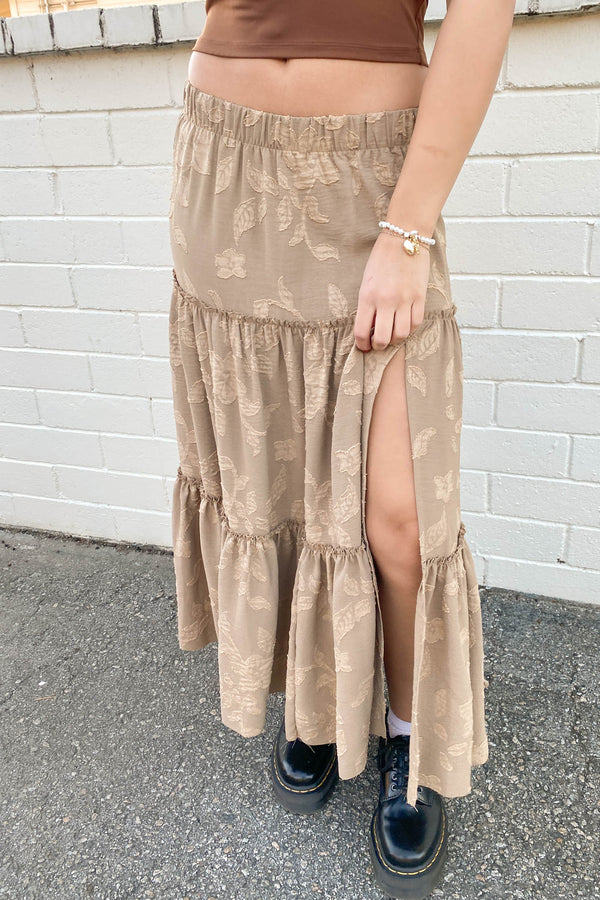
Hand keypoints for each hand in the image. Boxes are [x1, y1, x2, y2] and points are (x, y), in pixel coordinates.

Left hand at [354, 232, 430, 351]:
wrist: (404, 237)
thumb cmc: (381, 259)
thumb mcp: (366, 281)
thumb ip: (367, 304)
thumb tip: (369, 327)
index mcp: (367, 297)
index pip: (361, 332)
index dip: (362, 345)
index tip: (363, 346)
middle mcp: (385, 301)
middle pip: (382, 339)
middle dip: (378, 346)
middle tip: (378, 344)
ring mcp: (404, 300)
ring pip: (401, 335)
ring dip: (395, 340)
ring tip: (392, 335)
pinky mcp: (420, 297)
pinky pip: (416, 323)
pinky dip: (410, 329)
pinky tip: (405, 324)